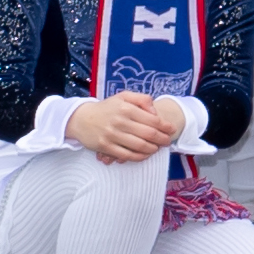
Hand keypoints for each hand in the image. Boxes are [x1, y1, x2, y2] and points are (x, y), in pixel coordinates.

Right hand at [66, 92, 188, 164]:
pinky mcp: (105, 147)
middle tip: (167, 141)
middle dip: (161, 139)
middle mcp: (120, 121)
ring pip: (139, 146)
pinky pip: (126, 155)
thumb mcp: (123, 97)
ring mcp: (112, 135)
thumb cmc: (107, 108)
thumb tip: (154, 111)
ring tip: (156, 148)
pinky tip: (144, 155)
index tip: (172, 129)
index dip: (165, 126)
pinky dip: (138, 157)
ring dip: (152, 149)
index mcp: (126, 108)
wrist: (81, 118)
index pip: (152, 119)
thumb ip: (142, 99)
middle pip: (148, 134)